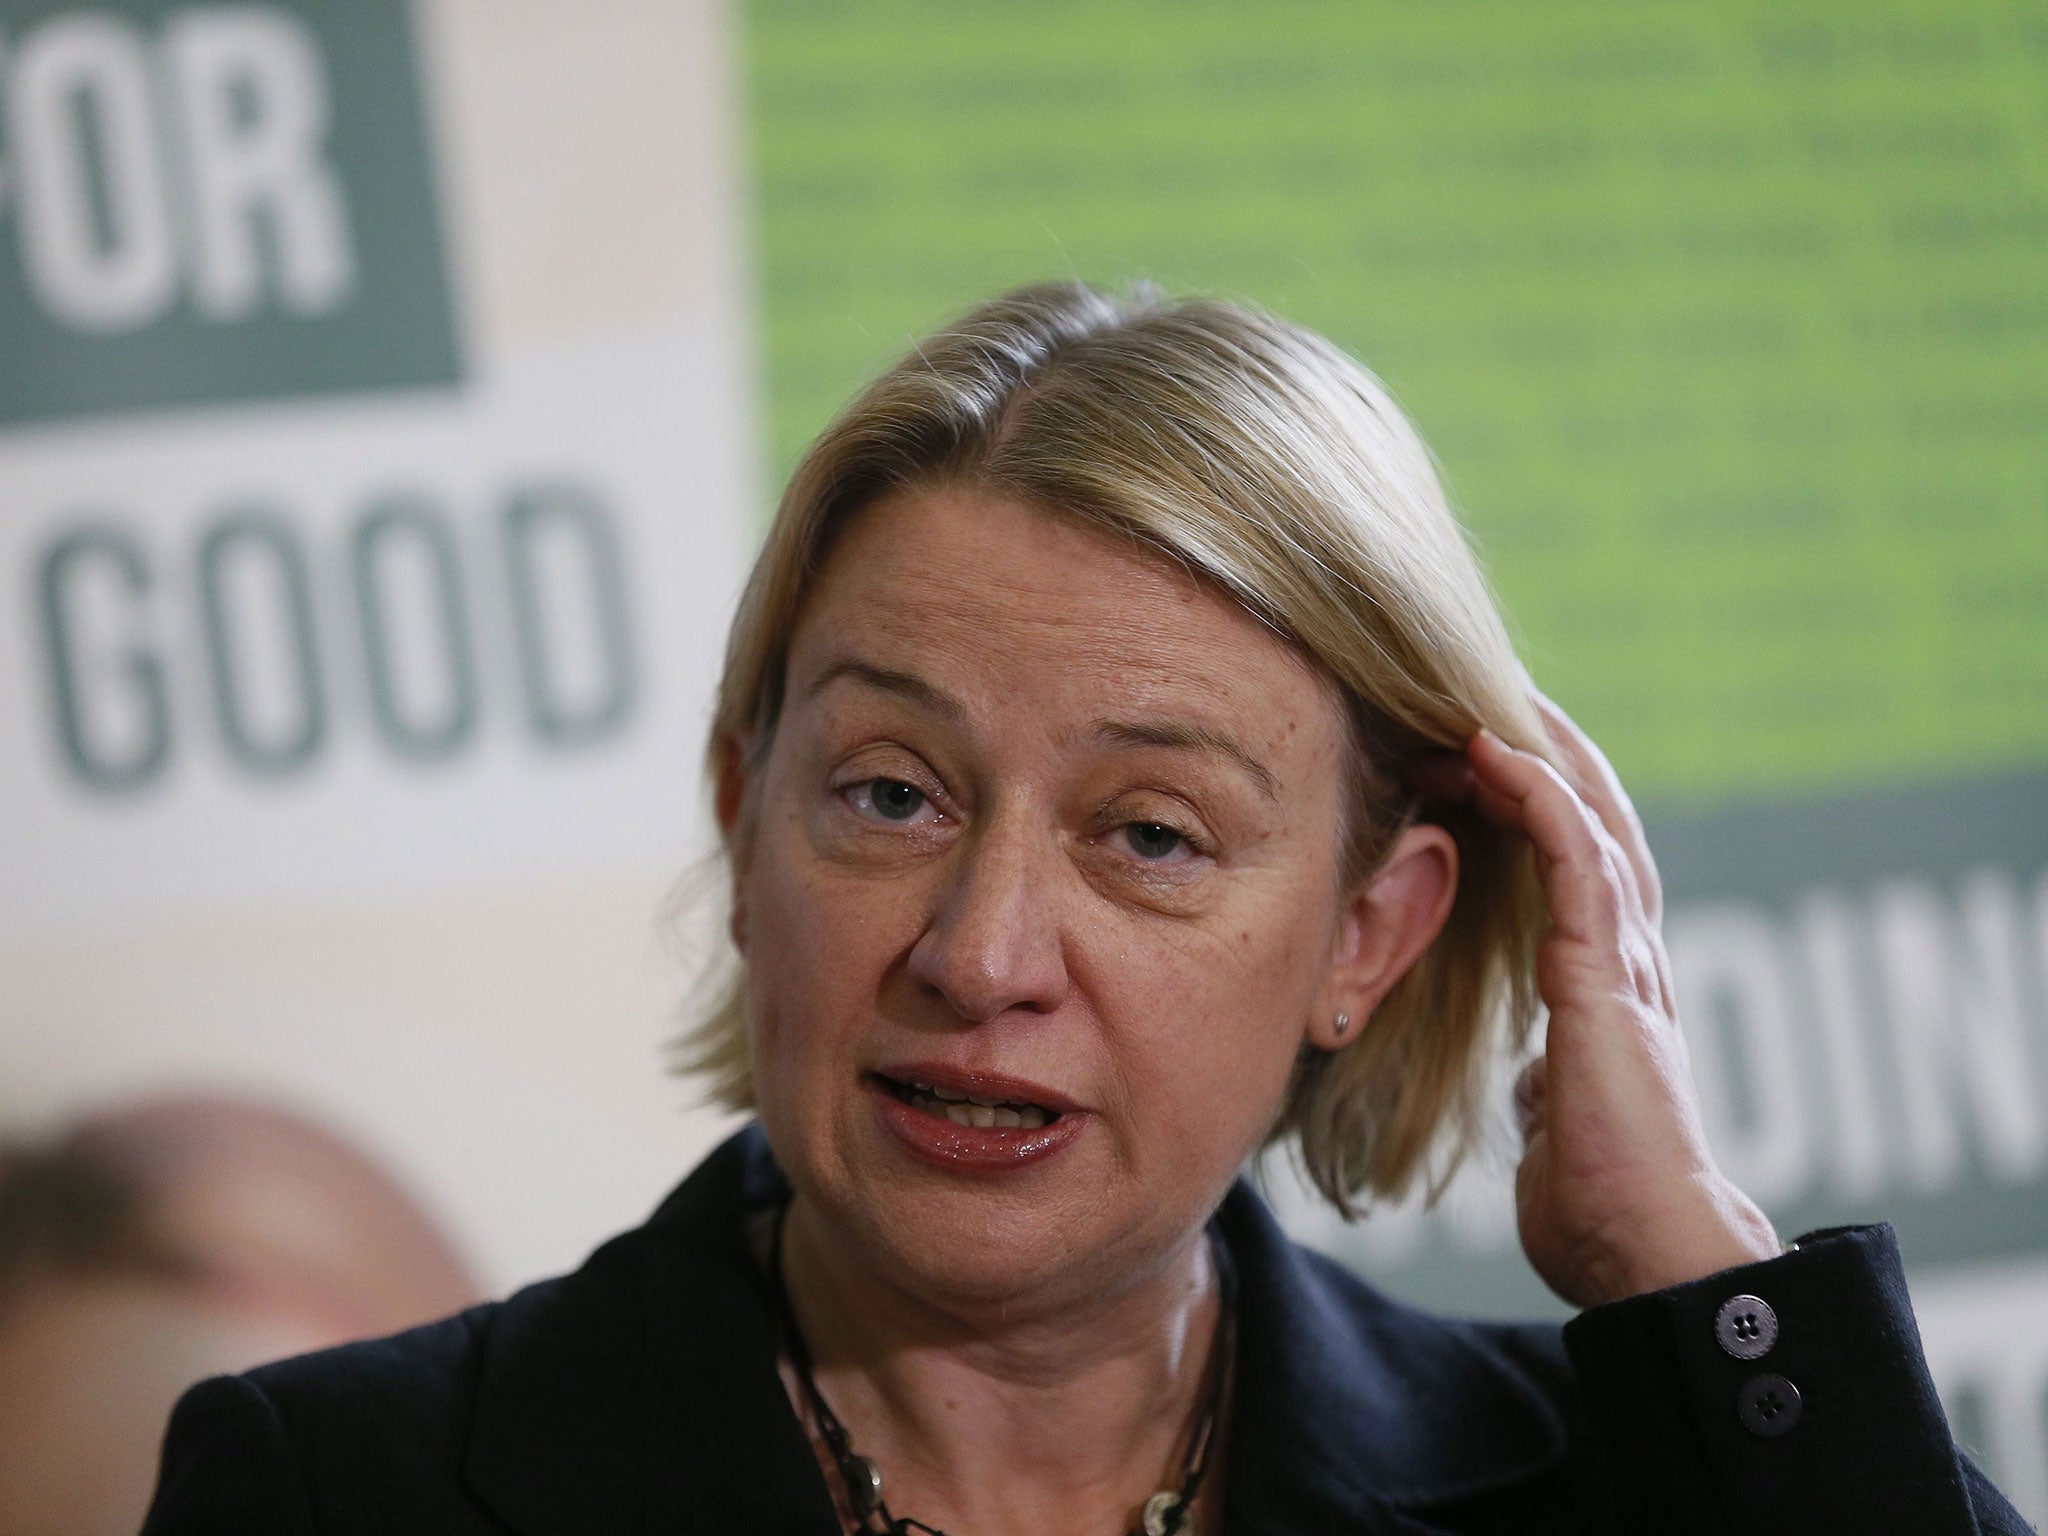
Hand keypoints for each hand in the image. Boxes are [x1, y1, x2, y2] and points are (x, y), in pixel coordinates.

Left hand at [1407, 688, 1778, 1307]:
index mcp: (1609, 986)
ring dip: (1539, 753)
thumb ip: (1548, 1074)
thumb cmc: (1599, 1195)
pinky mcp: (1607, 982)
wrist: (1643, 1252)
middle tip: (1488, 689)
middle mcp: (1628, 959)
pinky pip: (1579, 865)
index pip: (1578, 866)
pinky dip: (1543, 800)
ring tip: (1489, 691)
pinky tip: (1502, 751)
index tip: (1479, 752)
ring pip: (1590, 822)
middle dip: (1545, 752)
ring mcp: (1626, 964)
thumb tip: (1532, 1071)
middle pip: (1594, 822)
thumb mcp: (1556, 1112)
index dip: (1537, 802)